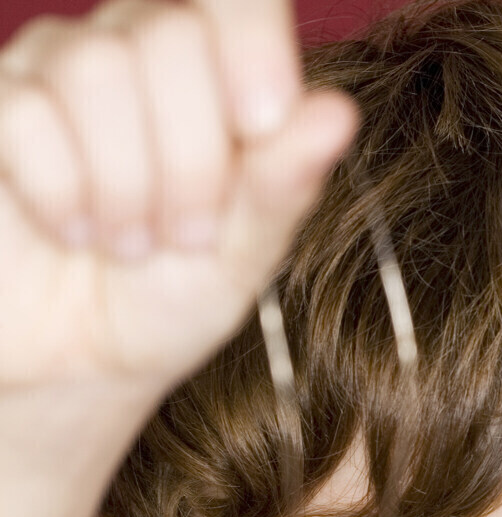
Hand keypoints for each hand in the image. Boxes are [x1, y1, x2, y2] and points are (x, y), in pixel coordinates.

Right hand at [0, 0, 358, 397]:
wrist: (76, 364)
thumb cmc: (164, 301)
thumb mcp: (241, 259)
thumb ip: (284, 186)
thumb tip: (338, 112)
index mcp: (210, 72)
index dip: (252, 42)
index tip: (261, 123)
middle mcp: (131, 47)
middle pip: (172, 33)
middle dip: (192, 157)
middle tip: (186, 236)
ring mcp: (55, 68)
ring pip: (97, 68)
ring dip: (126, 183)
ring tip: (129, 245)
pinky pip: (28, 113)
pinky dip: (62, 191)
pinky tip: (72, 230)